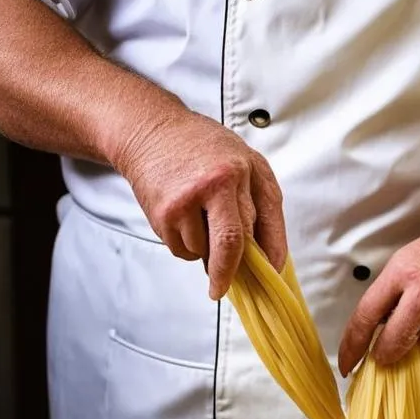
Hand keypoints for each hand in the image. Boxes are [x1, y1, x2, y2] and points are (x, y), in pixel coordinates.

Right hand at [112, 110, 286, 298]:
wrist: (151, 130)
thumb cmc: (203, 146)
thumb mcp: (247, 163)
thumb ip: (262, 205)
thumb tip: (268, 254)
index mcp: (243, 171)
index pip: (262, 225)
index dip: (267, 258)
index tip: (267, 279)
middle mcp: (216, 184)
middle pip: (230, 245)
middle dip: (228, 274)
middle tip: (221, 288)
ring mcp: (186, 200)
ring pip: (203, 251)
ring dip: (204, 249)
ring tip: (198, 217)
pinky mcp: (163, 214)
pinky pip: (181, 249)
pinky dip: (185, 243)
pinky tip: (182, 216)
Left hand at [338, 214, 419, 375]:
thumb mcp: (403, 262)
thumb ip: (387, 294)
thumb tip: (373, 332)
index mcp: (400, 274)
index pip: (365, 316)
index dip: (352, 345)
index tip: (346, 363)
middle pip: (392, 343)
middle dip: (383, 356)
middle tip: (381, 355)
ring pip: (418, 346)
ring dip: (414, 339)